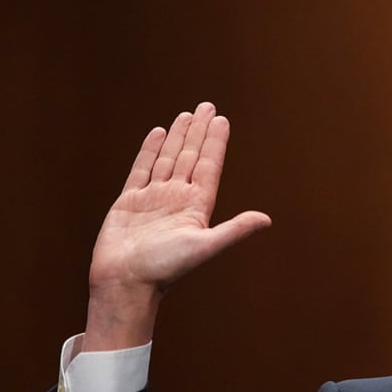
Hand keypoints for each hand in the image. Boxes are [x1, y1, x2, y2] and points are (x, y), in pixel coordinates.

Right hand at [83, 102, 270, 350]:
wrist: (124, 286)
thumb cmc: (164, 270)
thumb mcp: (204, 247)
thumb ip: (234, 230)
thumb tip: (266, 219)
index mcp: (196, 206)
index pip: (208, 165)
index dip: (215, 142)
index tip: (221, 119)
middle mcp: (176, 198)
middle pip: (190, 156)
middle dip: (199, 131)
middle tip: (207, 105)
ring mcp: (153, 198)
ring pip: (168, 159)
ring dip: (177, 136)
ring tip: (186, 115)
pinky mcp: (129, 202)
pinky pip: (141, 169)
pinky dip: (149, 150)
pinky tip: (158, 133)